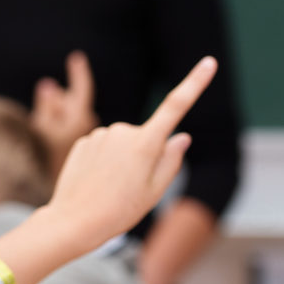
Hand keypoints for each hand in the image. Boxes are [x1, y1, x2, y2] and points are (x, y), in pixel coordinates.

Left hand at [35, 57, 215, 256]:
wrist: (73, 221)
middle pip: (145, 137)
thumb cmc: (120, 210)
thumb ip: (171, 160)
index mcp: (146, 143)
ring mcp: (100, 134)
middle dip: (144, 155)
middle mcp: (122, 131)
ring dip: (121, 159)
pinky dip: (103, 160)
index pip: (177, 106)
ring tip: (110, 186)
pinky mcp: (82, 140)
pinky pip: (102, 147)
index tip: (209, 62)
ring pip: (122, 143)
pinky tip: (95, 180)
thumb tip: (181, 136)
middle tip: (130, 186)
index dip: (195, 83)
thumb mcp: (155, 190)